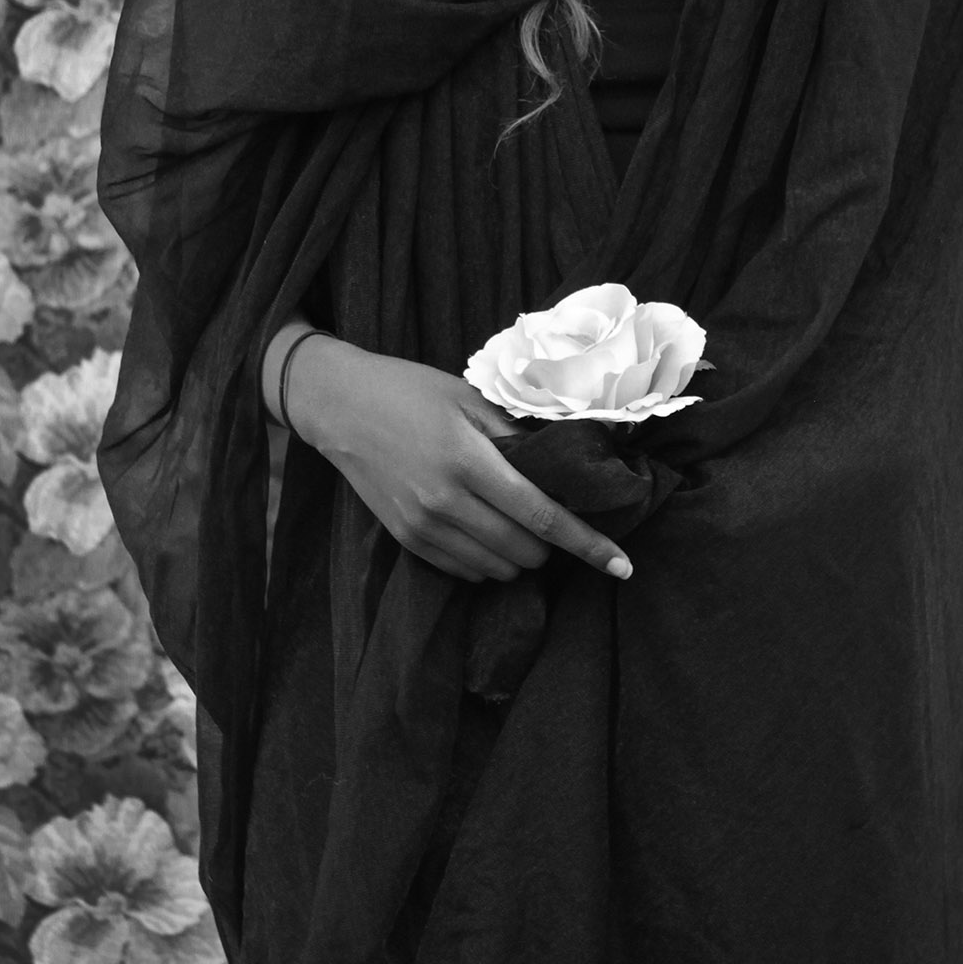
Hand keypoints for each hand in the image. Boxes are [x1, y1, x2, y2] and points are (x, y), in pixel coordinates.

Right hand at [286, 336, 633, 584]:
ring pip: (497, 568)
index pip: (542, 516)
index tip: (623, 566)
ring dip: (521, 556)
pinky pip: (465, 571)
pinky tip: (488, 533)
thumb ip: (516, 433)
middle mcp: (445, 502)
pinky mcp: (406, 540)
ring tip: (519, 523)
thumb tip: (568, 461)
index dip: (588, 544)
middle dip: (553, 546)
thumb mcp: (468, 397)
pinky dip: (488, 562)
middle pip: (524, 551)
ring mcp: (423, 527)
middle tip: (553, 517)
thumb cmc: (410, 392)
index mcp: (468, 460)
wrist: (339, 407)